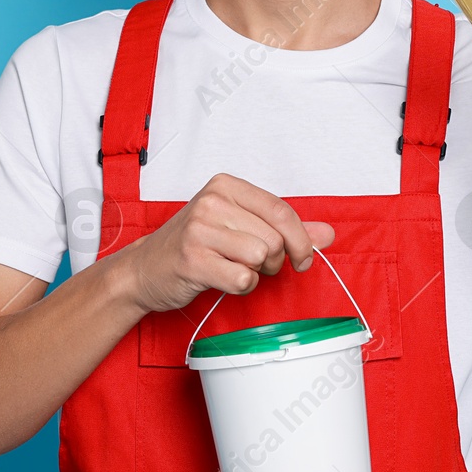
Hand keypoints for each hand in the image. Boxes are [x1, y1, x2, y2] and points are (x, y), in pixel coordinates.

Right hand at [123, 173, 334, 313]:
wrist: (145, 269)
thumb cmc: (195, 245)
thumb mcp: (240, 226)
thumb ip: (285, 229)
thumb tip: (327, 234)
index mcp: (225, 185)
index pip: (282, 210)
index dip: (301, 239)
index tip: (303, 257)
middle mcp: (212, 202)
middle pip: (274, 237)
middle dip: (275, 260)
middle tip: (257, 265)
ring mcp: (199, 231)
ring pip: (261, 256)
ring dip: (257, 272)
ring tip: (236, 268)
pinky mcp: (192, 260)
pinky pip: (243, 278)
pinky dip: (241, 286)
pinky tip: (223, 279)